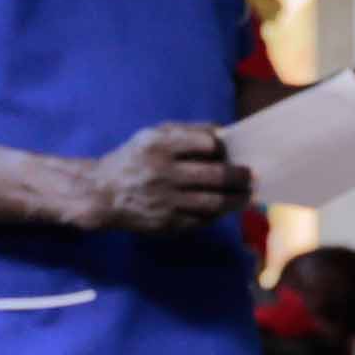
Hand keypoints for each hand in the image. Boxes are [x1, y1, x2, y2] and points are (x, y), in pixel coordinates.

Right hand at [68, 121, 251, 236]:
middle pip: (215, 175)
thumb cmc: (134, 159)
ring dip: (237, 199)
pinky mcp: (166, 224)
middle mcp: (163, 173)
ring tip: (248, 195)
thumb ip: (187, 131)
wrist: (102, 194)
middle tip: (253, 176)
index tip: (229, 151)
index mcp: (159, 145)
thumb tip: (224, 134)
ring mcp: (165, 201)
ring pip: (213, 202)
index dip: (222, 147)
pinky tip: (225, 208)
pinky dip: (217, 214)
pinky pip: (201, 220)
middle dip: (240, 176)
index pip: (206, 143)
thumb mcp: (153, 135)